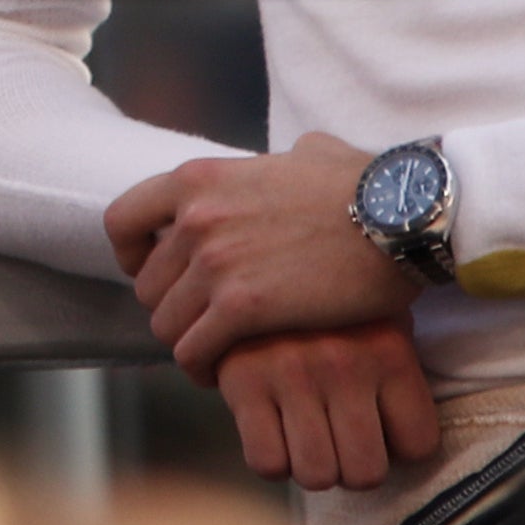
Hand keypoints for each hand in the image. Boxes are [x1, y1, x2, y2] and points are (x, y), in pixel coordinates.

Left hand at [106, 132, 411, 379]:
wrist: (402, 216)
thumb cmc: (364, 184)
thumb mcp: (305, 154)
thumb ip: (274, 163)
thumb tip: (288, 160)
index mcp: (200, 179)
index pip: (122, 221)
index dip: (133, 255)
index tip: (156, 272)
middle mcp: (195, 218)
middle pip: (147, 284)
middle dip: (172, 306)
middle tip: (204, 319)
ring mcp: (215, 263)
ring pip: (166, 324)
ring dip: (188, 340)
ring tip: (217, 349)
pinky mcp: (242, 307)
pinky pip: (194, 351)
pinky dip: (203, 367)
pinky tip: (223, 371)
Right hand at [215, 319, 445, 491]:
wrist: (261, 248)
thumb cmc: (331, 298)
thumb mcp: (381, 316)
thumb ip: (396, 370)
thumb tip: (404, 443)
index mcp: (389, 350)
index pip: (417, 446)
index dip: (399, 447)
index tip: (382, 429)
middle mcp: (345, 364)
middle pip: (365, 472)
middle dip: (352, 466)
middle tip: (340, 440)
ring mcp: (292, 373)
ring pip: (316, 474)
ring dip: (312, 465)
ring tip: (307, 435)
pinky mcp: (244, 380)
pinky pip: (266, 462)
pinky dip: (271, 458)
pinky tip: (273, 428)